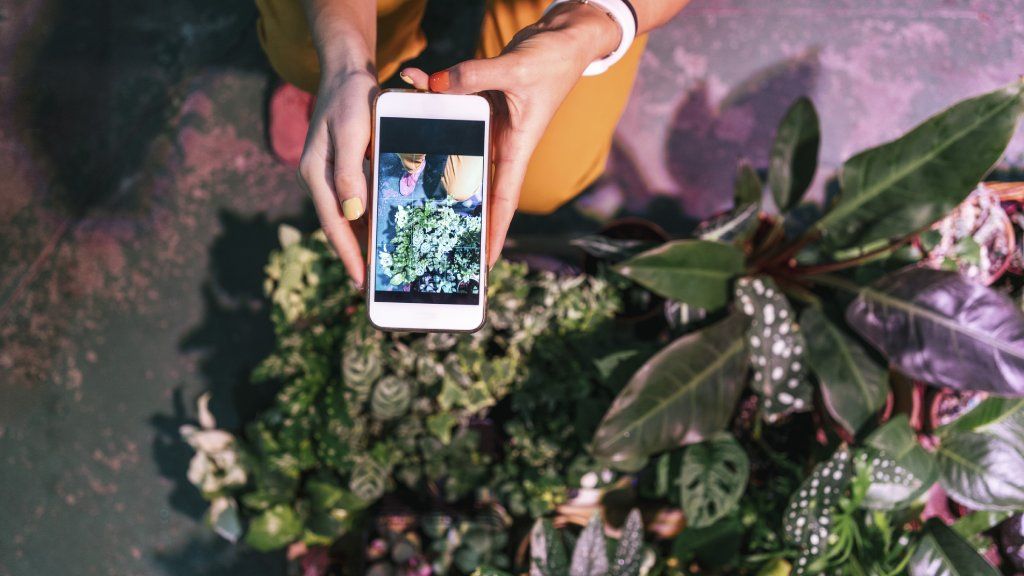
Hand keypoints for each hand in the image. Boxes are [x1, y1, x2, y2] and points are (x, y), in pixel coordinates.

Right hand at [297, 65, 377, 288]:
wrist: (347, 70)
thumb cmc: (351, 97)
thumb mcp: (350, 131)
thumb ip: (350, 172)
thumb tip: (352, 214)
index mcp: (316, 174)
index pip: (334, 224)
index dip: (349, 255)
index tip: (362, 283)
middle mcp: (320, 180)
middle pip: (341, 227)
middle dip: (357, 257)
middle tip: (377, 286)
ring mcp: (331, 176)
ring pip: (350, 218)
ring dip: (365, 242)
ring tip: (384, 269)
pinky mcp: (344, 170)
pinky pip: (357, 202)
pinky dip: (371, 220)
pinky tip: (387, 233)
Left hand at [401, 2, 619, 266]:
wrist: (563, 37)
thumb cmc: (553, 60)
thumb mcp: (515, 69)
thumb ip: (472, 76)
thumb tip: (433, 85)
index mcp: (516, 147)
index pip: (503, 200)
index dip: (494, 234)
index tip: (485, 264)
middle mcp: (500, 141)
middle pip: (470, 180)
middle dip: (450, 203)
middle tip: (423, 228)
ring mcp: (489, 123)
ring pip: (452, 139)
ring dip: (426, 135)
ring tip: (396, 144)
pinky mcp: (480, 102)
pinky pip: (450, 103)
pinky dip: (431, 92)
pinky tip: (412, 81)